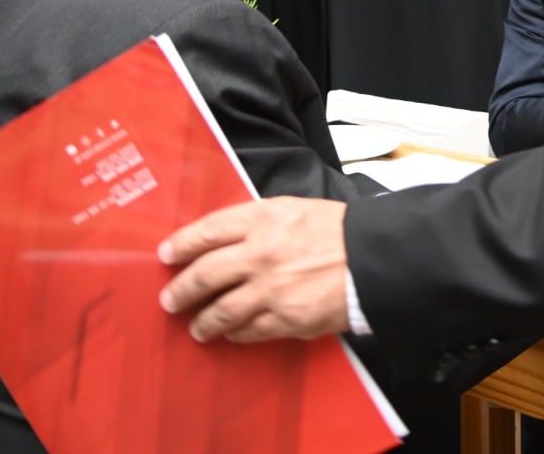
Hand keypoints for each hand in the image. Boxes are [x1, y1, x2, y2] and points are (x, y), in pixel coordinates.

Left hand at [158, 196, 349, 342]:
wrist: (375, 259)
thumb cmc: (339, 231)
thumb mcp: (294, 209)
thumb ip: (258, 222)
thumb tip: (224, 240)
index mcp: (262, 219)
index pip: (206, 232)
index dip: (181, 245)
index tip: (167, 255)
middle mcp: (259, 254)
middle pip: (204, 275)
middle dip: (180, 291)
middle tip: (170, 300)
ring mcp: (270, 289)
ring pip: (219, 311)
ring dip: (202, 321)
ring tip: (197, 327)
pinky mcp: (285, 318)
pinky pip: (248, 331)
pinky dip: (235, 334)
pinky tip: (232, 334)